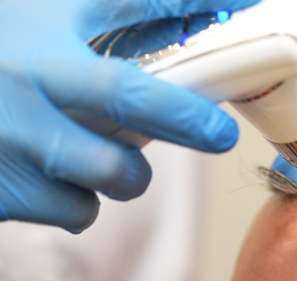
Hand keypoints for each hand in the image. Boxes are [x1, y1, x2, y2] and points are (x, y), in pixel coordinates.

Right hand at [0, 0, 258, 232]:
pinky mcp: (6, 196)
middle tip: (218, 132)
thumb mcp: (36, 22)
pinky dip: (83, 199)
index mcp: (42, 37)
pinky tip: (54, 174)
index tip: (239, 6)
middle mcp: (31, 89)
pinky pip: (80, 210)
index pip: (131, 7)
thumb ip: (106, 20)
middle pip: (134, 101)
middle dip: (188, 120)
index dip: (190, 6)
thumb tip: (174, 20)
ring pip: (115, 176)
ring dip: (125, 171)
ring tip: (97, 149)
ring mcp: (18, 147)